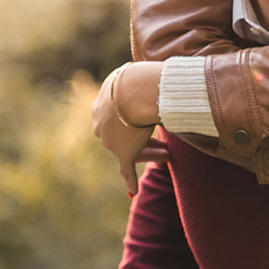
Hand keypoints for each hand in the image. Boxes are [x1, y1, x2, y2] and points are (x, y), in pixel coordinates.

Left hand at [91, 62, 168, 195]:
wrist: (134, 92)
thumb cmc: (138, 80)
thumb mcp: (135, 77)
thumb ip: (140, 83)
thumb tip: (155, 79)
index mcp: (101, 104)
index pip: (118, 117)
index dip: (135, 121)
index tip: (148, 122)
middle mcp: (101, 123)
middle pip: (123, 134)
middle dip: (143, 138)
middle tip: (162, 142)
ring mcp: (110, 140)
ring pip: (130, 149)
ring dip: (149, 153)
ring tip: (167, 155)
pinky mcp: (122, 153)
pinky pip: (126, 169)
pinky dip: (130, 180)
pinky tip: (133, 191)